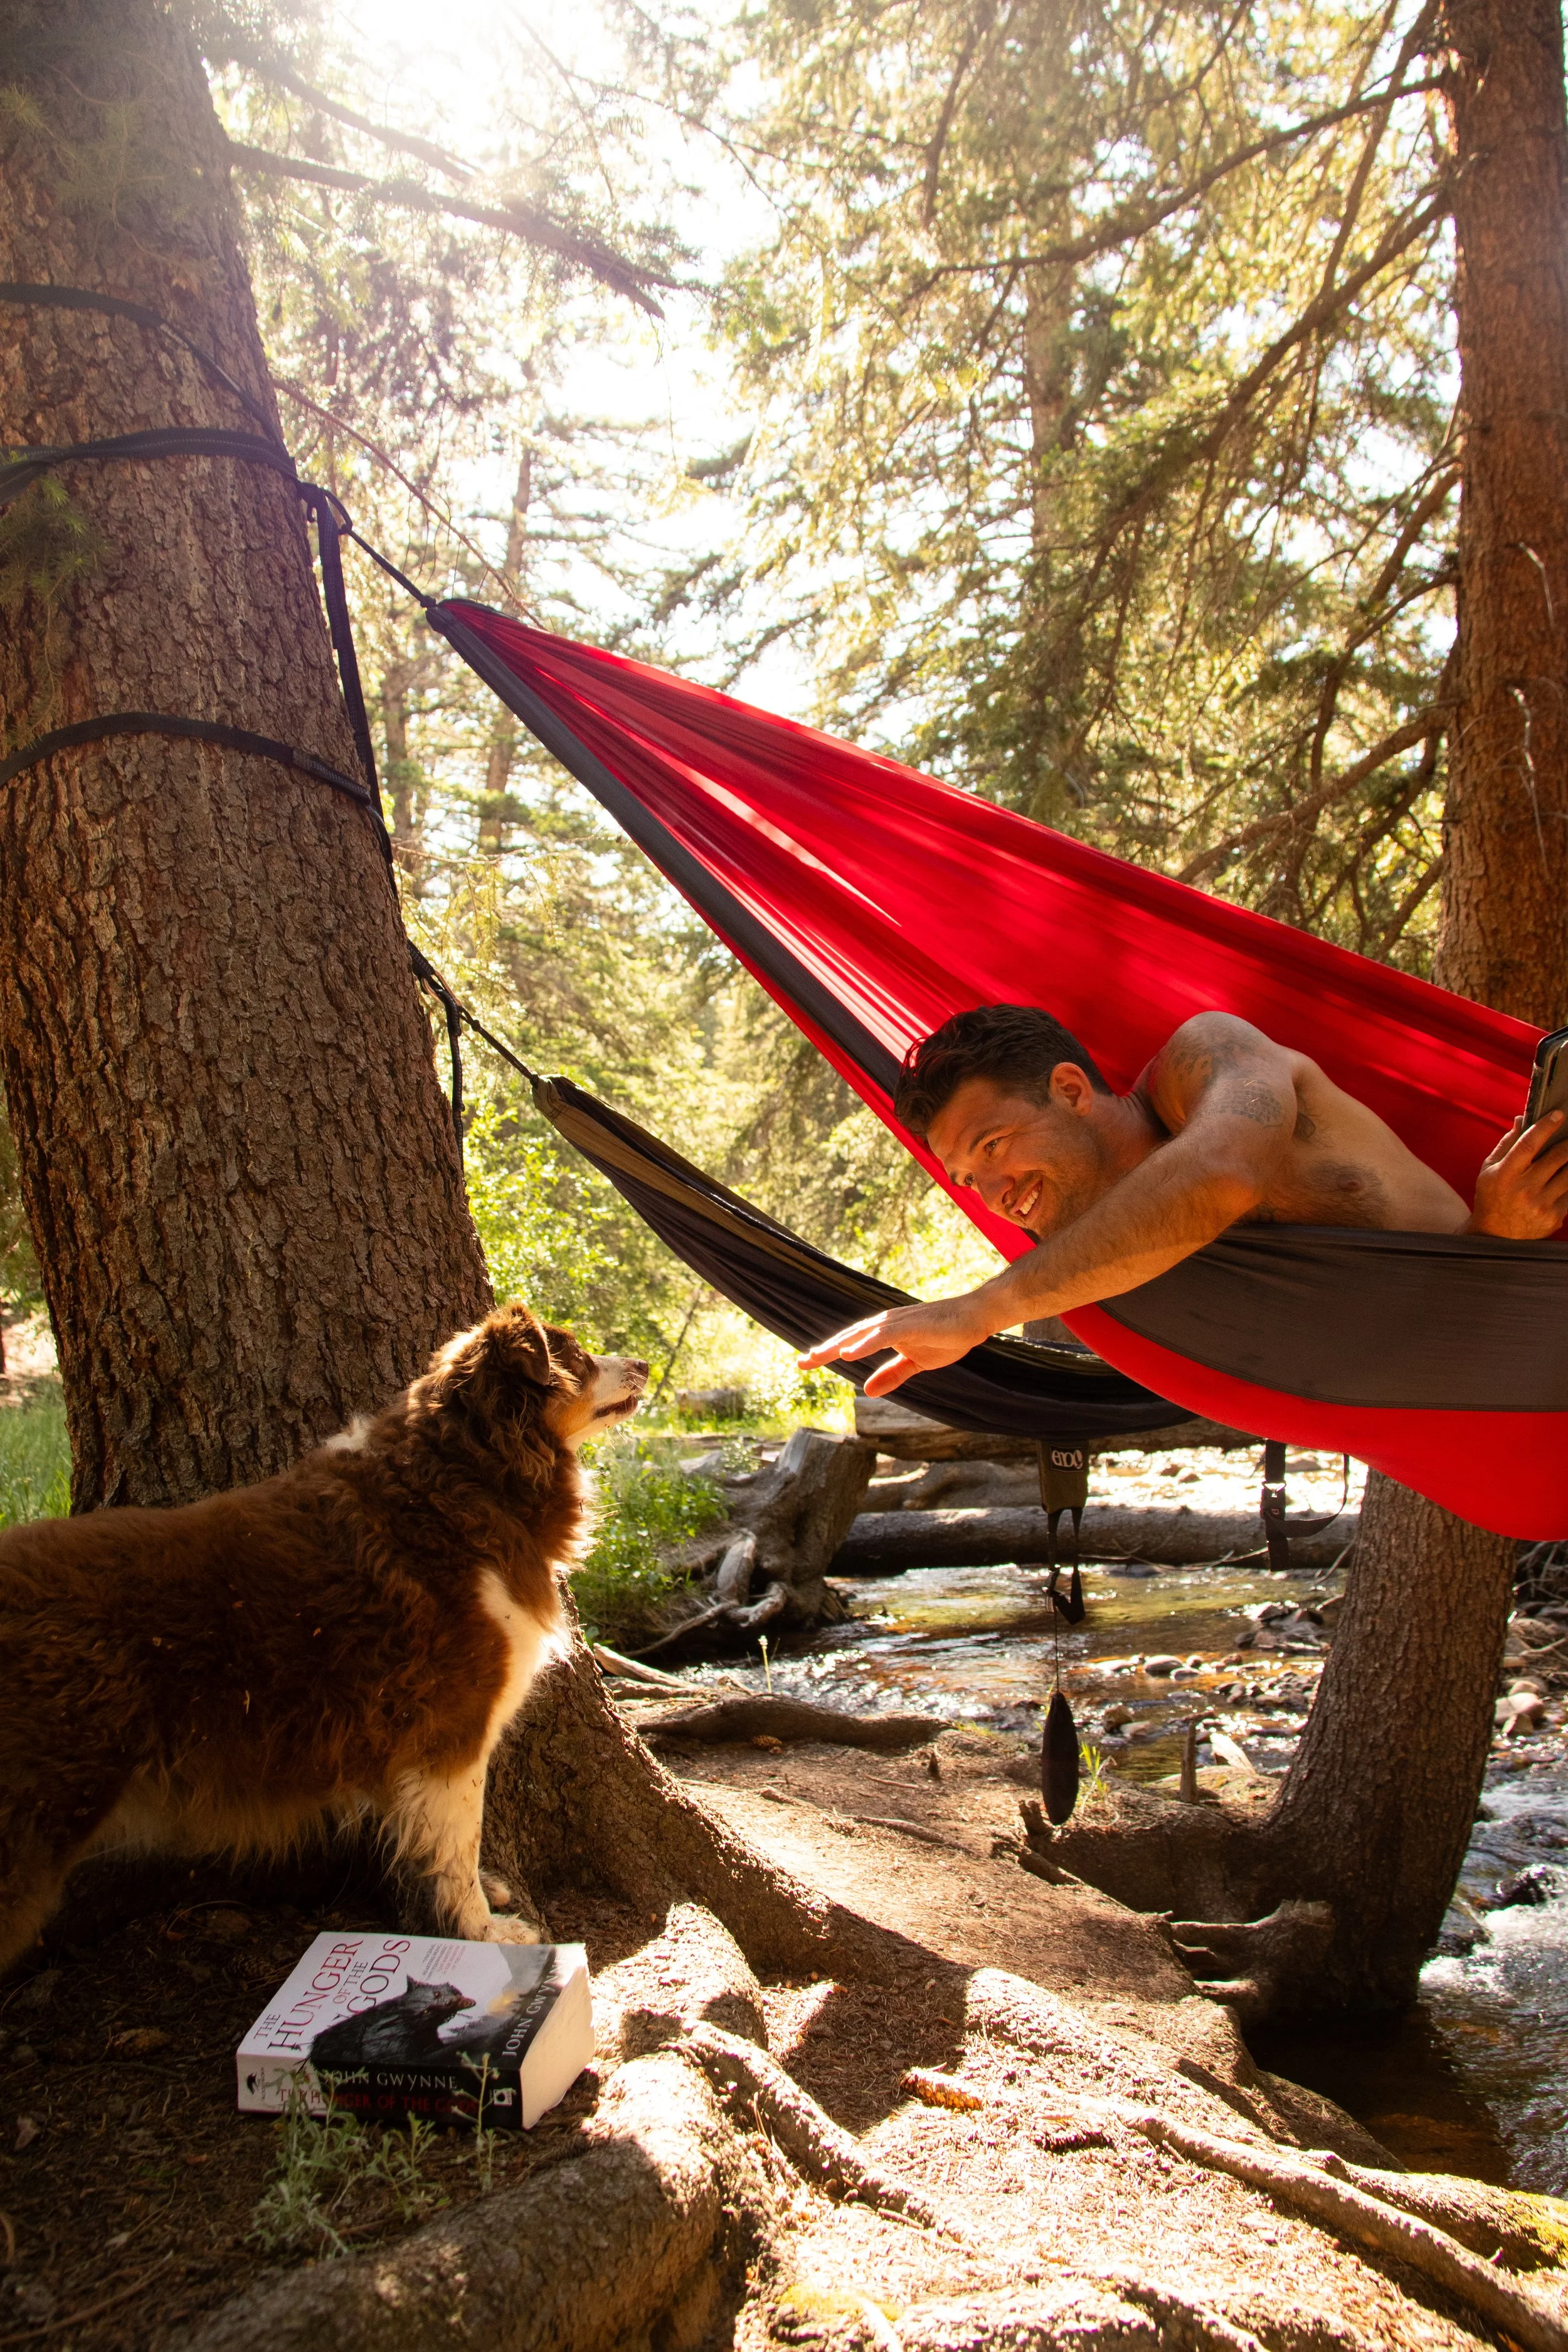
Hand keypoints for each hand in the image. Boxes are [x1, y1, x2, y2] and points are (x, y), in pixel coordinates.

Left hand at [798, 1295, 994, 1396]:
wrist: (976, 1318)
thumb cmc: (948, 1336)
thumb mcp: (917, 1363)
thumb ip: (892, 1375)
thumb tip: (867, 1391)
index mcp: (886, 1332)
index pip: (852, 1343)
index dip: (828, 1352)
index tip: (805, 1364)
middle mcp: (887, 1323)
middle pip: (850, 1336)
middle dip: (825, 1349)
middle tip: (800, 1364)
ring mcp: (899, 1322)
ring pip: (862, 1334)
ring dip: (838, 1345)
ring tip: (816, 1357)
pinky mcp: (912, 1324)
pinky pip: (884, 1335)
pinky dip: (865, 1343)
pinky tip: (849, 1353)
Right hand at [1468, 1113, 1567, 1238]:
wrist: (1495, 1235)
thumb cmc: (1491, 1198)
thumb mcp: (1489, 1169)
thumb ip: (1506, 1143)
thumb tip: (1521, 1119)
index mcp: (1505, 1174)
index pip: (1528, 1144)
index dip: (1545, 1126)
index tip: (1558, 1114)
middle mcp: (1524, 1189)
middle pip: (1557, 1157)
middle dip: (1567, 1143)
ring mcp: (1541, 1204)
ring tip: (1566, 1157)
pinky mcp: (1553, 1217)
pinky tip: (1562, 1179)